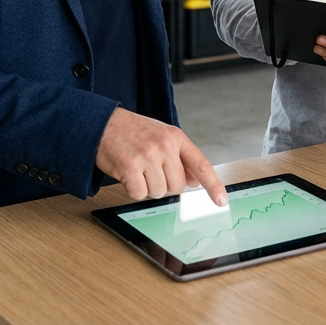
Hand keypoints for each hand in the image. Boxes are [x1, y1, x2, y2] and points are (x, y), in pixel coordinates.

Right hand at [95, 108, 227, 205]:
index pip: (201, 165)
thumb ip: (180, 158)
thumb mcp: (161, 137)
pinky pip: (139, 194)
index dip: (213, 185)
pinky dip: (133, 190)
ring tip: (138, 169)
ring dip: (147, 187)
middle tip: (150, 170)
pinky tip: (127, 174)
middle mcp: (164, 146)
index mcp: (175, 137)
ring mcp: (147, 156)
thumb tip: (195, 182)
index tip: (222, 201)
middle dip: (165, 185)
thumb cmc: (133, 131)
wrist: (103, 123)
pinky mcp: (129, 167)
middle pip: (177, 186)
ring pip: (159, 192)